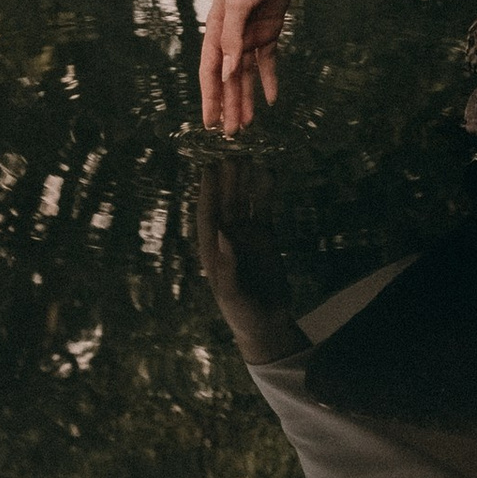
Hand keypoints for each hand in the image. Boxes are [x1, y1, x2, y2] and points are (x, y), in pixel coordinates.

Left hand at [194, 158, 306, 363]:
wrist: (267, 324)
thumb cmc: (242, 313)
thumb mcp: (231, 294)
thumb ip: (228, 264)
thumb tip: (223, 232)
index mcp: (213, 249)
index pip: (208, 215)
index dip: (208, 192)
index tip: (209, 169)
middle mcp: (227, 238)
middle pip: (226, 203)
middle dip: (227, 180)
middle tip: (231, 153)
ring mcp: (247, 236)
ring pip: (244, 202)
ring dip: (245, 181)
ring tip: (249, 156)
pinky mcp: (266, 237)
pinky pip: (263, 209)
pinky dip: (265, 191)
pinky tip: (268, 172)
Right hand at [200, 0, 310, 133]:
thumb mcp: (239, 4)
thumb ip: (233, 38)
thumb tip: (229, 73)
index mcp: (216, 29)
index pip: (211, 72)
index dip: (210, 98)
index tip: (209, 123)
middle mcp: (231, 35)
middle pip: (229, 79)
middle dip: (229, 106)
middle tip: (230, 135)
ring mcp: (251, 33)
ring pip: (247, 74)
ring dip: (246, 98)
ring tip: (246, 124)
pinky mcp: (270, 28)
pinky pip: (267, 61)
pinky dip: (269, 79)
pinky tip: (270, 99)